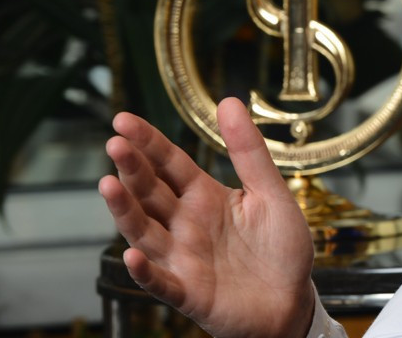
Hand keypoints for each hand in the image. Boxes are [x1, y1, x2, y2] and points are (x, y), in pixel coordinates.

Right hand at [98, 97, 314, 337]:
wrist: (293, 301)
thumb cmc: (281, 248)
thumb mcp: (271, 193)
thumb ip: (249, 151)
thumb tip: (228, 100)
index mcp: (205, 198)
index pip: (169, 165)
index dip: (148, 143)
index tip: (123, 120)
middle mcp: (186, 226)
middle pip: (151, 193)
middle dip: (132, 169)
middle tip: (115, 144)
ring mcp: (183, 260)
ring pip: (145, 233)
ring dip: (126, 212)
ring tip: (108, 185)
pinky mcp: (189, 293)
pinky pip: (161, 282)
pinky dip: (145, 272)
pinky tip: (131, 256)